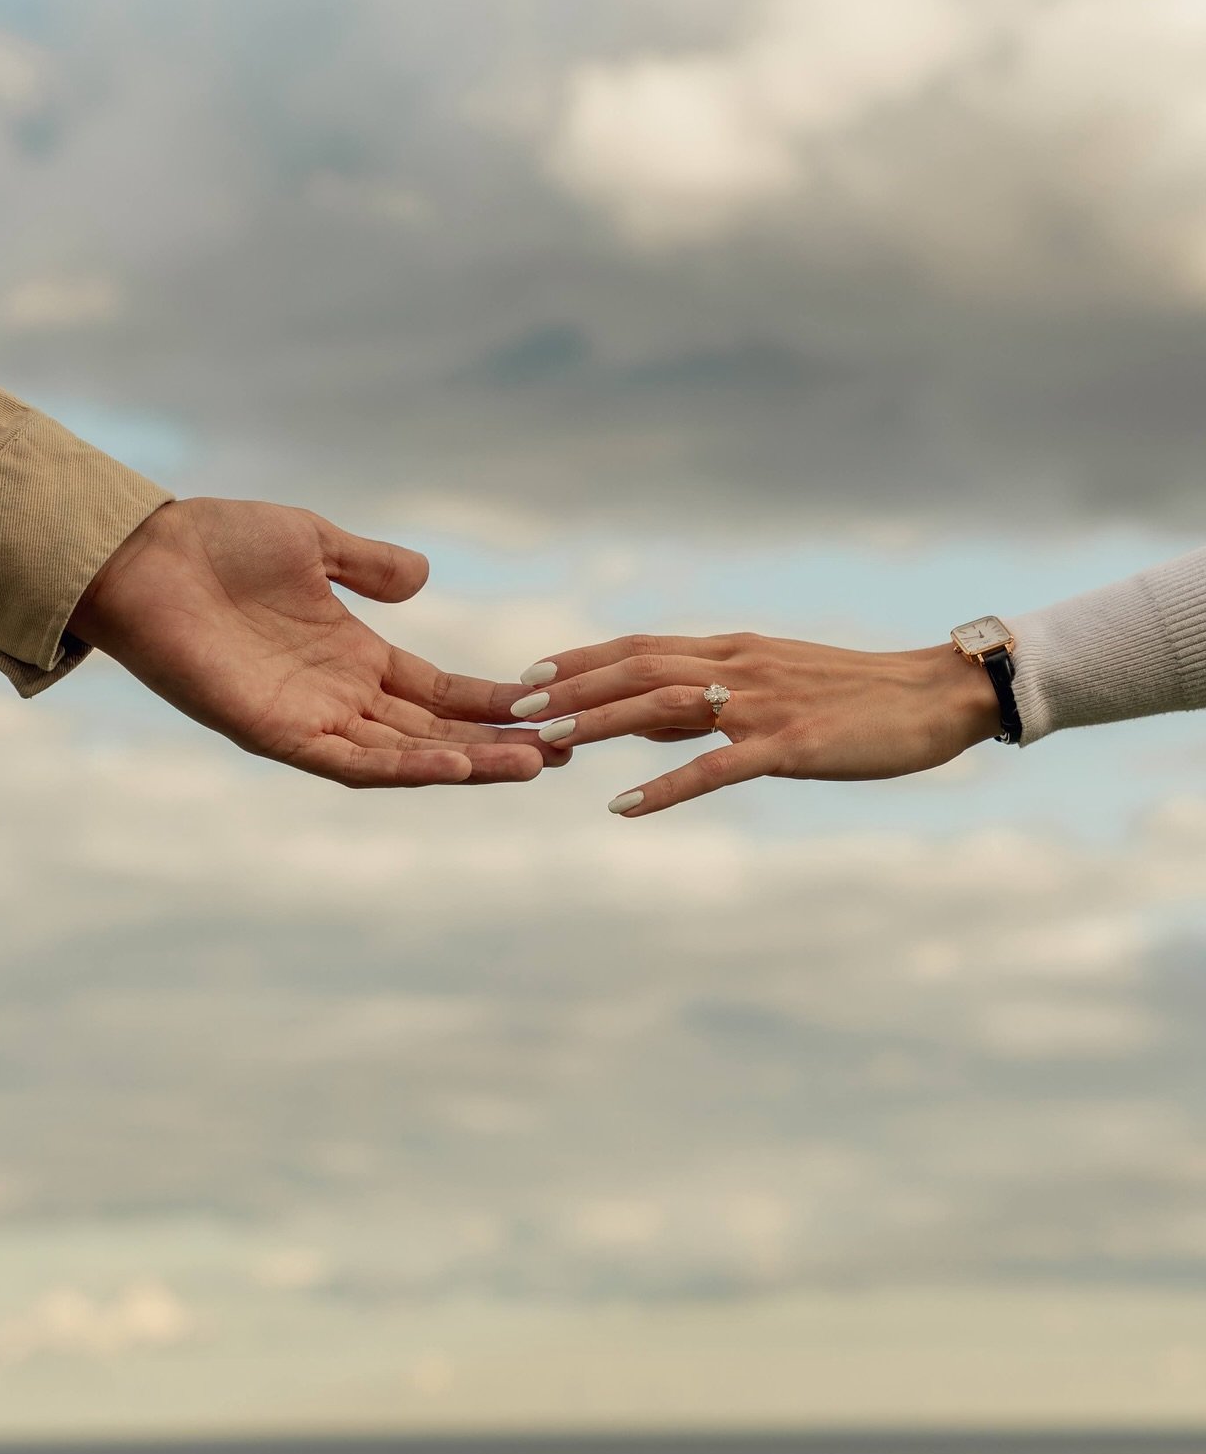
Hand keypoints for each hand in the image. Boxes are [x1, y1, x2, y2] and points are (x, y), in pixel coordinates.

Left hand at [68, 498, 559, 787]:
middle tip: (568, 748)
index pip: (438, 692)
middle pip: (435, 731)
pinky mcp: (275, 732)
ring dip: (468, 762)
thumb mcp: (314, 544)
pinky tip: (453, 765)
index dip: (493, 704)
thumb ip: (370, 565)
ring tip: (531, 764)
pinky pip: (350, 761)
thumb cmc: (218, 543)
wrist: (146, 554)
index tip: (553, 708)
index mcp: (352, 656)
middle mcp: (337, 696)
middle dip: (499, 743)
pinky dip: (403, 767)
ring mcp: (308, 718)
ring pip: (404, 754)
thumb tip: (424, 578)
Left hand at [506, 631, 1003, 815]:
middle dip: (574, 687)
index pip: (642, 647)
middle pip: (638, 669)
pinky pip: (714, 768)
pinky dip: (663, 786)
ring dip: (601, 723)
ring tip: (549, 744)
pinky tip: (623, 806)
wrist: (936, 695)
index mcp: (735, 651)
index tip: (531, 675)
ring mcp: (763, 705)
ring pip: (663, 707)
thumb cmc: (858, 695)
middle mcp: (739, 668)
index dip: (583, 660)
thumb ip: (712, 699)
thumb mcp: (775, 683)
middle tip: (517, 707)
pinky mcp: (790, 745)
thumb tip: (648, 718)